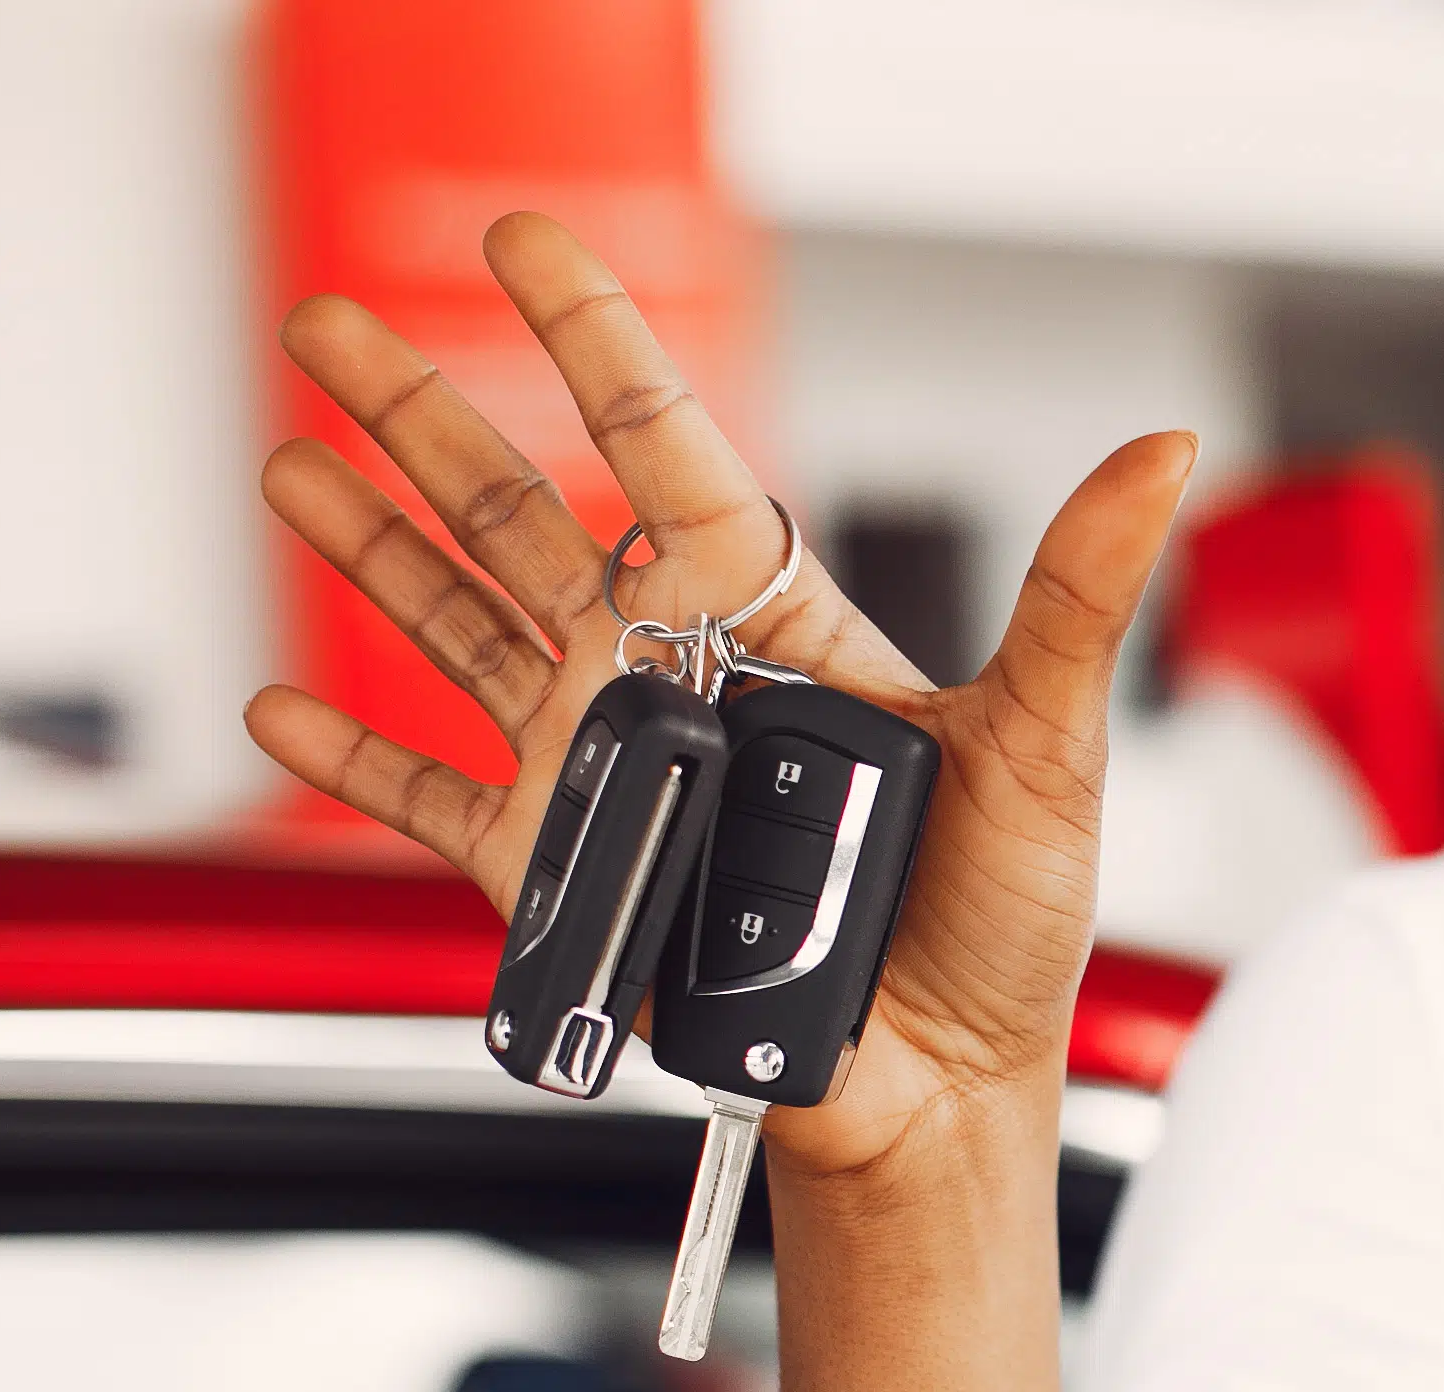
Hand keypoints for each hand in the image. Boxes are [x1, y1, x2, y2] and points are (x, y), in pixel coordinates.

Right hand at [247, 212, 1197, 1179]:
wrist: (943, 1091)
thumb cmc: (1005, 927)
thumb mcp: (1050, 745)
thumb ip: (1080, 595)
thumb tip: (1161, 457)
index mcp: (780, 632)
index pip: (670, 456)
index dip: (595, 347)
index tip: (527, 249)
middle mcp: (678, 687)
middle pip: (524, 520)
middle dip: (425, 421)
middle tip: (329, 323)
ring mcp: (615, 776)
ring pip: (461, 634)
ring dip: (369, 552)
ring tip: (287, 460)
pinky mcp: (573, 880)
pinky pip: (439, 811)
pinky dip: (353, 767)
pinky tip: (281, 712)